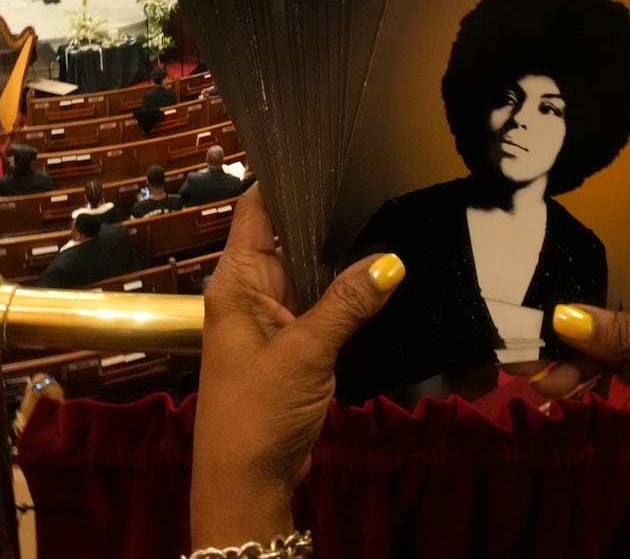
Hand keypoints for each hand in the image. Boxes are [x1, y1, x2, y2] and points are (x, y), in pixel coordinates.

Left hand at [191, 184, 402, 548]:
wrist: (248, 483)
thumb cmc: (257, 413)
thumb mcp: (306, 352)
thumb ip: (348, 303)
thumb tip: (393, 261)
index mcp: (235, 282)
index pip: (254, 210)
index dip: (281, 176)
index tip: (318, 145)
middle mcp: (252, 293)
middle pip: (288, 237)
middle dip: (326, 213)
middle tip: (375, 177)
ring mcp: (274, 320)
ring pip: (311, 272)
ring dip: (341, 256)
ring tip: (387, 212)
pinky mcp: (295, 346)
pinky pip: (322, 305)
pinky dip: (348, 292)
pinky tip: (382, 274)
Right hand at [534, 236, 629, 551]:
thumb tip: (563, 314)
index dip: (584, 247)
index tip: (530, 249)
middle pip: (601, 288)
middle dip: (559, 303)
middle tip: (513, 316)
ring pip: (590, 327)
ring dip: (558, 345)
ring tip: (523, 363)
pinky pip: (592, 360)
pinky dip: (570, 370)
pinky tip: (550, 383)